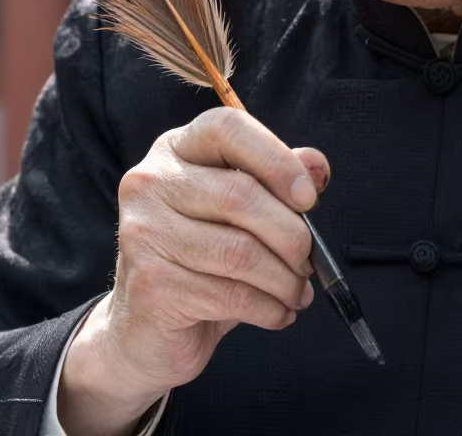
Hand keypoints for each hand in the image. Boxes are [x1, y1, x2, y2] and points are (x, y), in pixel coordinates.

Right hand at [58, 108, 329, 435]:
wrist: (144, 332)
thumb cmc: (200, 262)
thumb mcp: (238, 214)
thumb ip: (275, 181)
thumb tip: (316, 166)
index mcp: (175, 149)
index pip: (227, 128)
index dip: (276, 159)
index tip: (309, 198)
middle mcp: (150, 182)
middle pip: (240, 194)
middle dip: (291, 235)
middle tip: (309, 261)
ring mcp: (144, 232)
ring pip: (239, 252)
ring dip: (285, 280)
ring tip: (297, 292)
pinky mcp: (150, 285)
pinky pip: (231, 295)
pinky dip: (269, 309)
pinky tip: (278, 313)